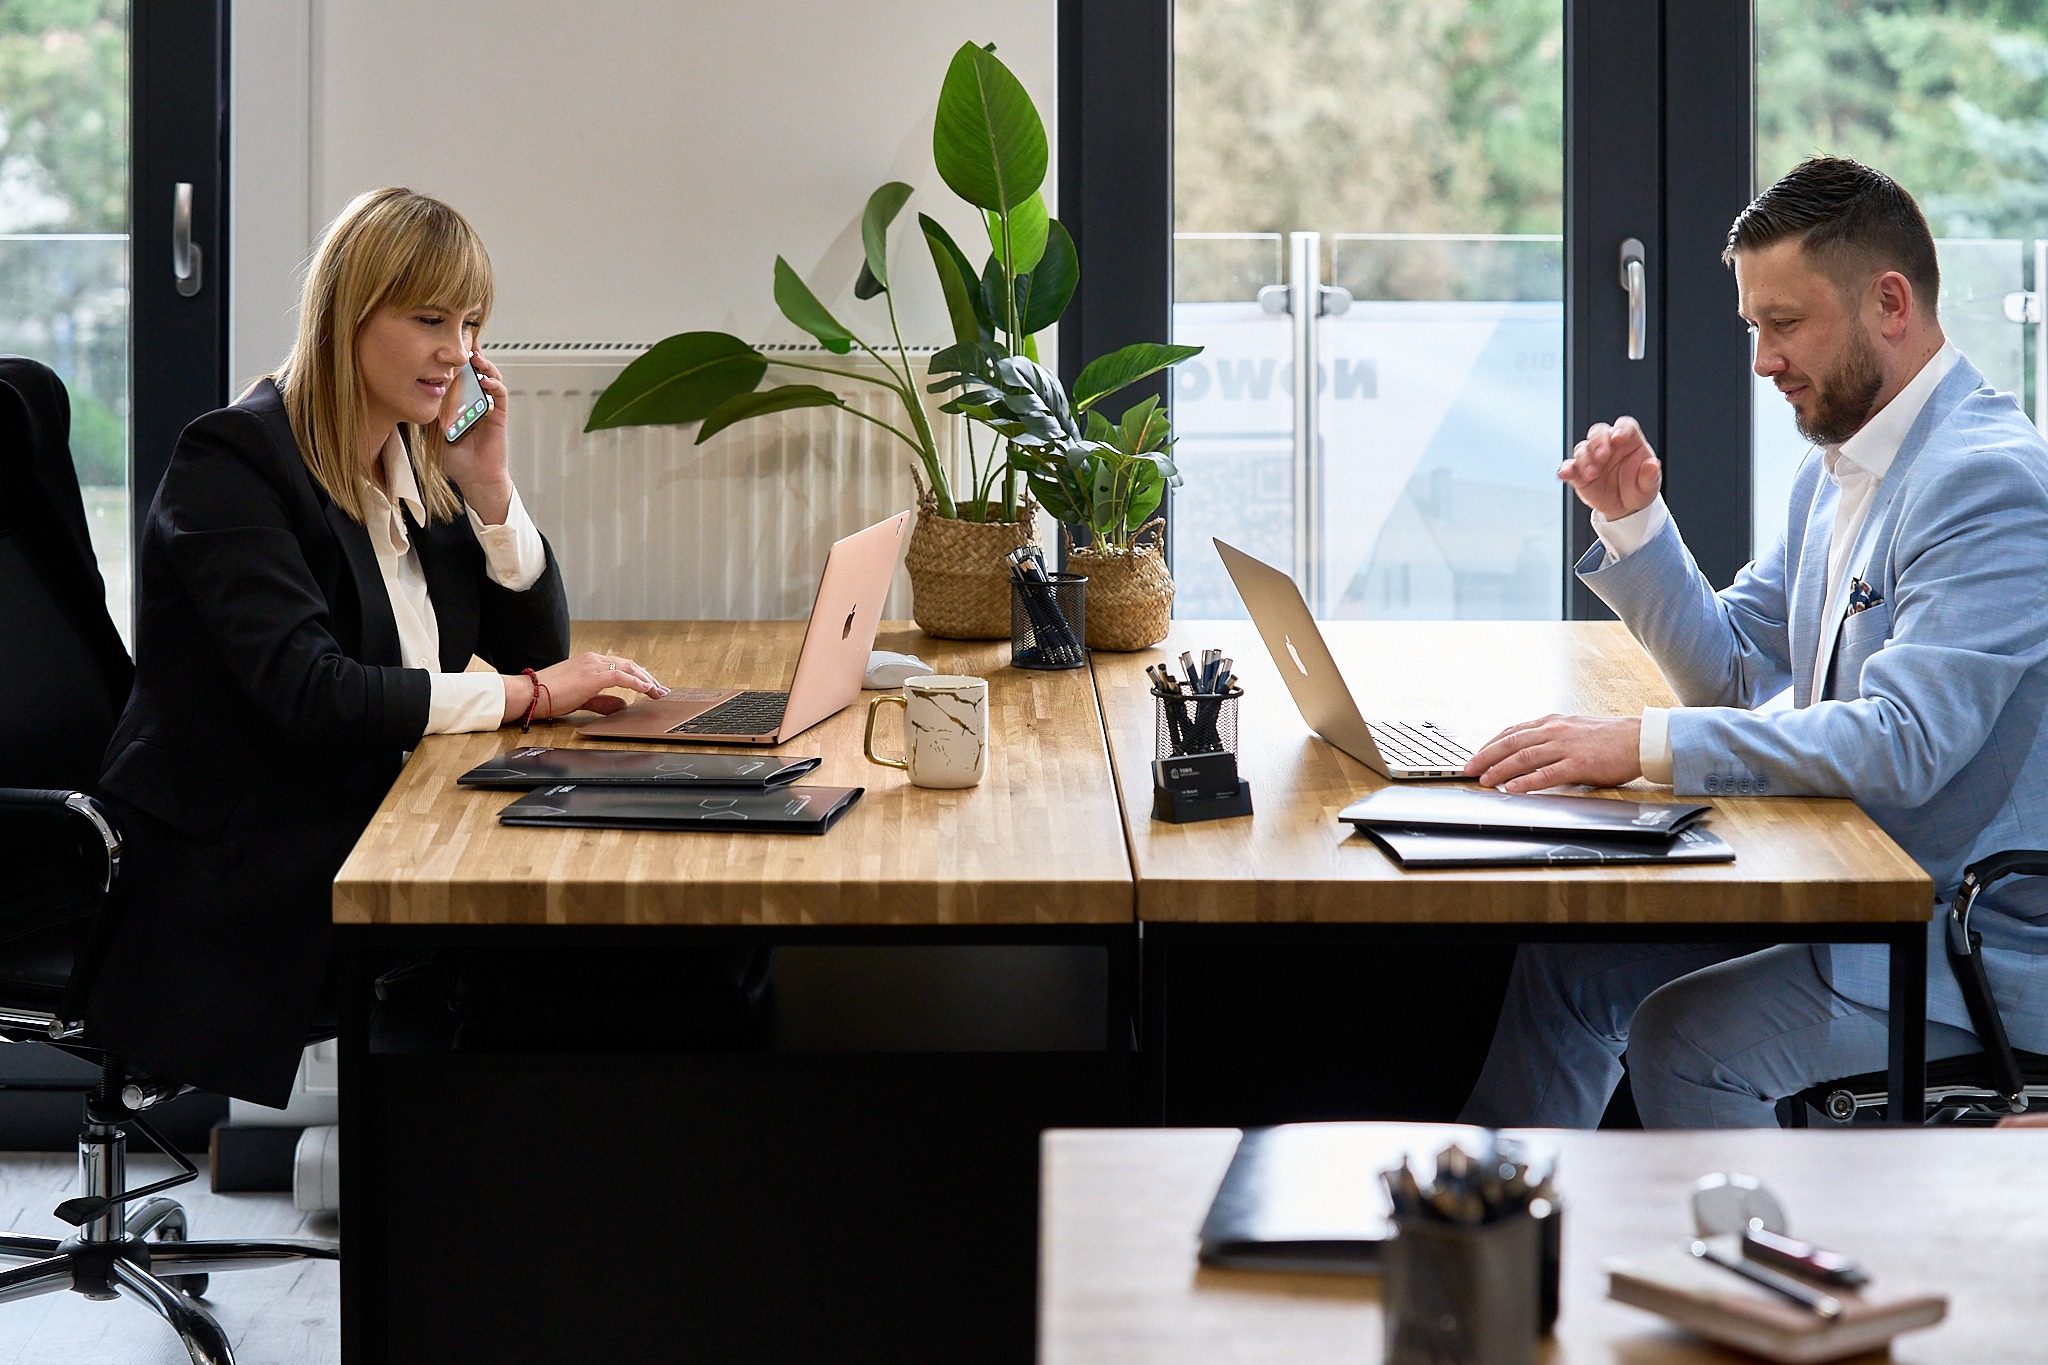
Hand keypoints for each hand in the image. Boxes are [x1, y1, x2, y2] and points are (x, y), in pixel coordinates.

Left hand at [442, 349, 513, 523]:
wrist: (475, 478)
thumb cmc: (457, 461)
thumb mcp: (434, 433)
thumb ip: (429, 414)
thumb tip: (413, 397)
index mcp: (461, 405)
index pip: (460, 377)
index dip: (456, 362)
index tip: (447, 347)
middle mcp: (477, 403)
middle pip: (477, 373)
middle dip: (472, 356)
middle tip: (465, 341)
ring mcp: (489, 408)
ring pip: (491, 379)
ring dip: (485, 366)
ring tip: (475, 356)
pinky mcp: (499, 416)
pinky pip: (500, 395)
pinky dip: (494, 384)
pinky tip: (485, 379)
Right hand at [503, 651, 667, 722]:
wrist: (528, 693)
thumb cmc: (549, 696)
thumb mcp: (582, 699)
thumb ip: (603, 701)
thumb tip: (623, 705)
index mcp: (589, 662)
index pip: (621, 665)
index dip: (639, 675)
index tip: (652, 687)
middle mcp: (593, 660)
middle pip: (629, 664)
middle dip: (647, 677)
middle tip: (661, 690)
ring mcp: (592, 666)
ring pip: (628, 668)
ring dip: (646, 680)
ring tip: (658, 692)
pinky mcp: (591, 676)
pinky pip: (620, 676)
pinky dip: (636, 682)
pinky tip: (646, 689)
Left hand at [1463, 714, 1643, 792]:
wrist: (1640, 739)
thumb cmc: (1608, 738)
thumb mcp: (1573, 730)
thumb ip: (1550, 738)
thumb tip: (1527, 752)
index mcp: (1551, 723)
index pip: (1512, 732)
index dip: (1490, 745)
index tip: (1475, 756)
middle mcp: (1554, 731)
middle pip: (1511, 743)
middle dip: (1486, 757)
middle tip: (1468, 770)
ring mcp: (1566, 746)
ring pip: (1524, 757)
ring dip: (1500, 769)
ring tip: (1484, 780)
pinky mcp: (1579, 764)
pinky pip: (1547, 773)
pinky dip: (1527, 781)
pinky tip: (1512, 788)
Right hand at [1559, 416, 1660, 520]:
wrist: (1624, 508)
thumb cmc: (1638, 490)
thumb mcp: (1649, 486)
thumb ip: (1650, 475)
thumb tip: (1652, 465)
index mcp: (1629, 442)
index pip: (1625, 426)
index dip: (1621, 429)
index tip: (1618, 438)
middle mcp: (1609, 446)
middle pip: (1599, 432)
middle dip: (1598, 442)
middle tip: (1601, 456)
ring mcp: (1592, 458)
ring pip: (1583, 448)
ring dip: (1584, 459)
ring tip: (1592, 474)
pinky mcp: (1579, 473)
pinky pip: (1569, 467)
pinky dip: (1565, 469)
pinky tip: (1565, 474)